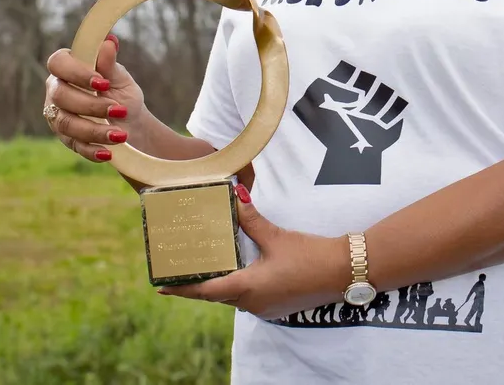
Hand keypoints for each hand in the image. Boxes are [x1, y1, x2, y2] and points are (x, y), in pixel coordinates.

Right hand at [43, 34, 146, 163]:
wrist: (130, 123)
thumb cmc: (121, 94)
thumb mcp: (120, 79)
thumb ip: (110, 64)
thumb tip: (110, 42)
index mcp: (67, 69)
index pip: (58, 63)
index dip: (77, 72)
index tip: (103, 83)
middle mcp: (56, 91)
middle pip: (61, 96)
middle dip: (91, 105)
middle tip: (120, 110)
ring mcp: (57, 116)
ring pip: (66, 123)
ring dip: (94, 130)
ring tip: (121, 135)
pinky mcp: (65, 138)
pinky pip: (74, 145)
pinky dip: (91, 150)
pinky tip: (107, 152)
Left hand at [157, 184, 349, 319]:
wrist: (342, 272)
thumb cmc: (309, 256)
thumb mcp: (277, 236)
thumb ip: (252, 219)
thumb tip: (235, 196)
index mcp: (247, 288)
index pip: (205, 291)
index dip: (182, 289)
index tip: (161, 288)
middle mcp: (251, 303)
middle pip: (217, 295)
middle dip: (200, 284)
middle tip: (183, 271)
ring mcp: (265, 308)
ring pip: (233, 297)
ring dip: (221, 285)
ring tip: (208, 268)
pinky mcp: (276, 306)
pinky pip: (249, 298)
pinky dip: (239, 286)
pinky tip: (240, 271)